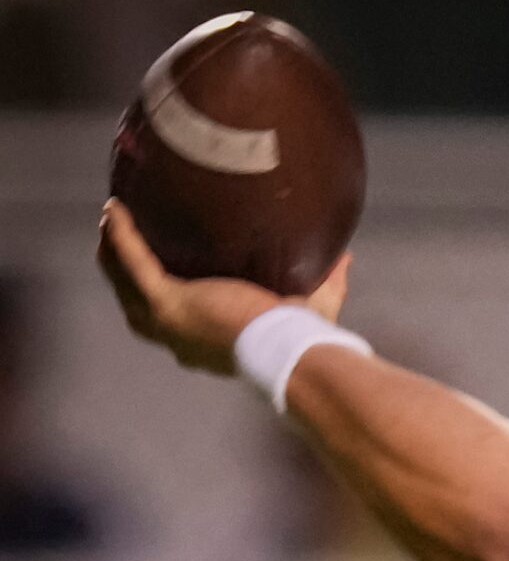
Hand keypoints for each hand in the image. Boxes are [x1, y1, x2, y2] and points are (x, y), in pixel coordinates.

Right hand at [97, 198, 350, 374]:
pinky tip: (115, 209)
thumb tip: (345, 256)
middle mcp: (178, 337)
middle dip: (123, 270)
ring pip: (124, 281)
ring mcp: (167, 321)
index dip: (160, 294)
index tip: (160, 270)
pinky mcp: (168, 302)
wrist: (295, 351)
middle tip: (120, 239)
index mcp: (206, 342)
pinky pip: (133, 262)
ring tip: (111, 220)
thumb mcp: (313, 304)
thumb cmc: (305, 336)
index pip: (173, 321)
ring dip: (114, 250)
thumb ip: (326, 281)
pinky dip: (122, 236)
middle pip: (134, 302)